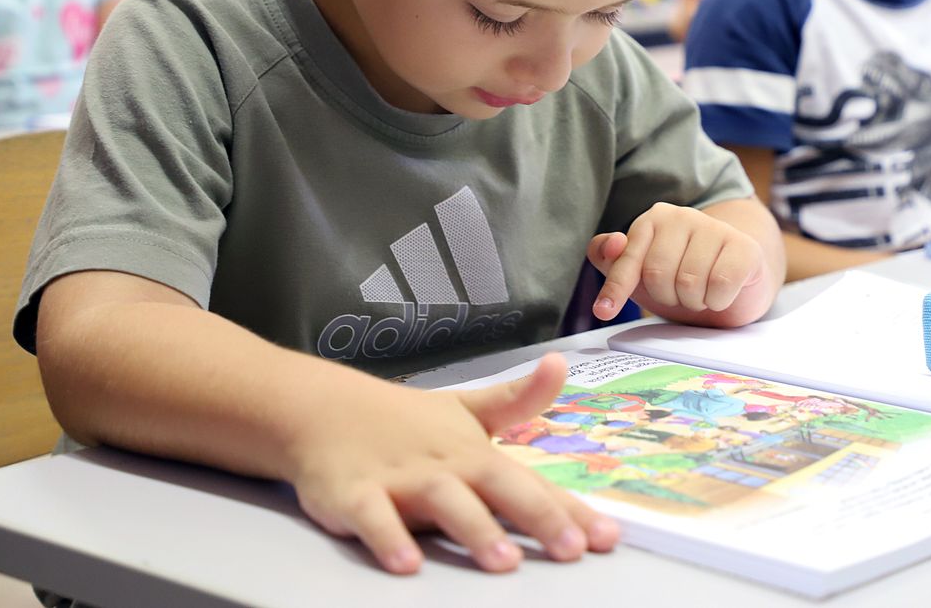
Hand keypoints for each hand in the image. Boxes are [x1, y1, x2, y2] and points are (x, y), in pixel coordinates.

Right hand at [288, 354, 619, 574]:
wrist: (321, 409)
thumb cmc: (403, 420)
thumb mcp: (465, 408)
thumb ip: (517, 400)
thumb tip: (561, 365)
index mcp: (475, 452)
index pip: (532, 482)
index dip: (570, 511)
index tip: (609, 536)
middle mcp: (446, 465)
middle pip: (499, 487)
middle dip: (537, 518)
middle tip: (571, 550)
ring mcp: (400, 479)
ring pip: (442, 503)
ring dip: (474, 530)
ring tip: (503, 562)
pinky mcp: (354, 495)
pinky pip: (372, 518)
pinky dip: (388, 538)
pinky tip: (406, 564)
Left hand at [587, 203, 767, 320]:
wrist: (736, 283)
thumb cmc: (682, 277)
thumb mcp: (641, 276)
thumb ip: (612, 261)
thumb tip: (613, 244)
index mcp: (653, 220)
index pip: (628, 259)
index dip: (616, 288)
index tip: (603, 311)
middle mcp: (683, 216)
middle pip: (657, 275)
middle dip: (666, 296)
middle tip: (680, 292)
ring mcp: (716, 228)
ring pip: (689, 283)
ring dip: (693, 301)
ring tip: (702, 291)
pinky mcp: (744, 247)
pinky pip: (719, 285)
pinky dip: (717, 300)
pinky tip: (722, 292)